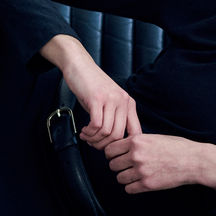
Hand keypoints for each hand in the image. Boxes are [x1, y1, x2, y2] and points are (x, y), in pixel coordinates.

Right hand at [39, 34, 141, 149]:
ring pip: (106, 132)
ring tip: (87, 136)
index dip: (124, 146)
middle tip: (94, 143)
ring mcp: (111, 99)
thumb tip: (112, 142)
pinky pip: (96, 125)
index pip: (136, 132)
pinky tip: (84, 130)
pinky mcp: (97, 98)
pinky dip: (89, 132)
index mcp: (129, 104)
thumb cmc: (92, 85)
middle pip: (118, 136)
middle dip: (104, 145)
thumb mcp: (109, 102)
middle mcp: (123, 101)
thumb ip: (114, 118)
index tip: (111, 149)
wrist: (80, 66)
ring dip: (94, 139)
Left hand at [104, 134, 215, 193]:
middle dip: (118, 166)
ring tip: (135, 174)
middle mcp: (136, 155)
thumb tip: (119, 147)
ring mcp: (141, 171)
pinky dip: (132, 187)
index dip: (112, 154)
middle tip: (127, 166)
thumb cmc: (175, 147)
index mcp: (136, 141)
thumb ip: (136, 142)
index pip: (110, 150)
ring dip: (125, 177)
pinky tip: (140, 182)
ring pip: (119, 178)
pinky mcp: (147, 185)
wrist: (193, 160)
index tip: (117, 156)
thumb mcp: (153, 137)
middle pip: (112, 165)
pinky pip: (128, 189)